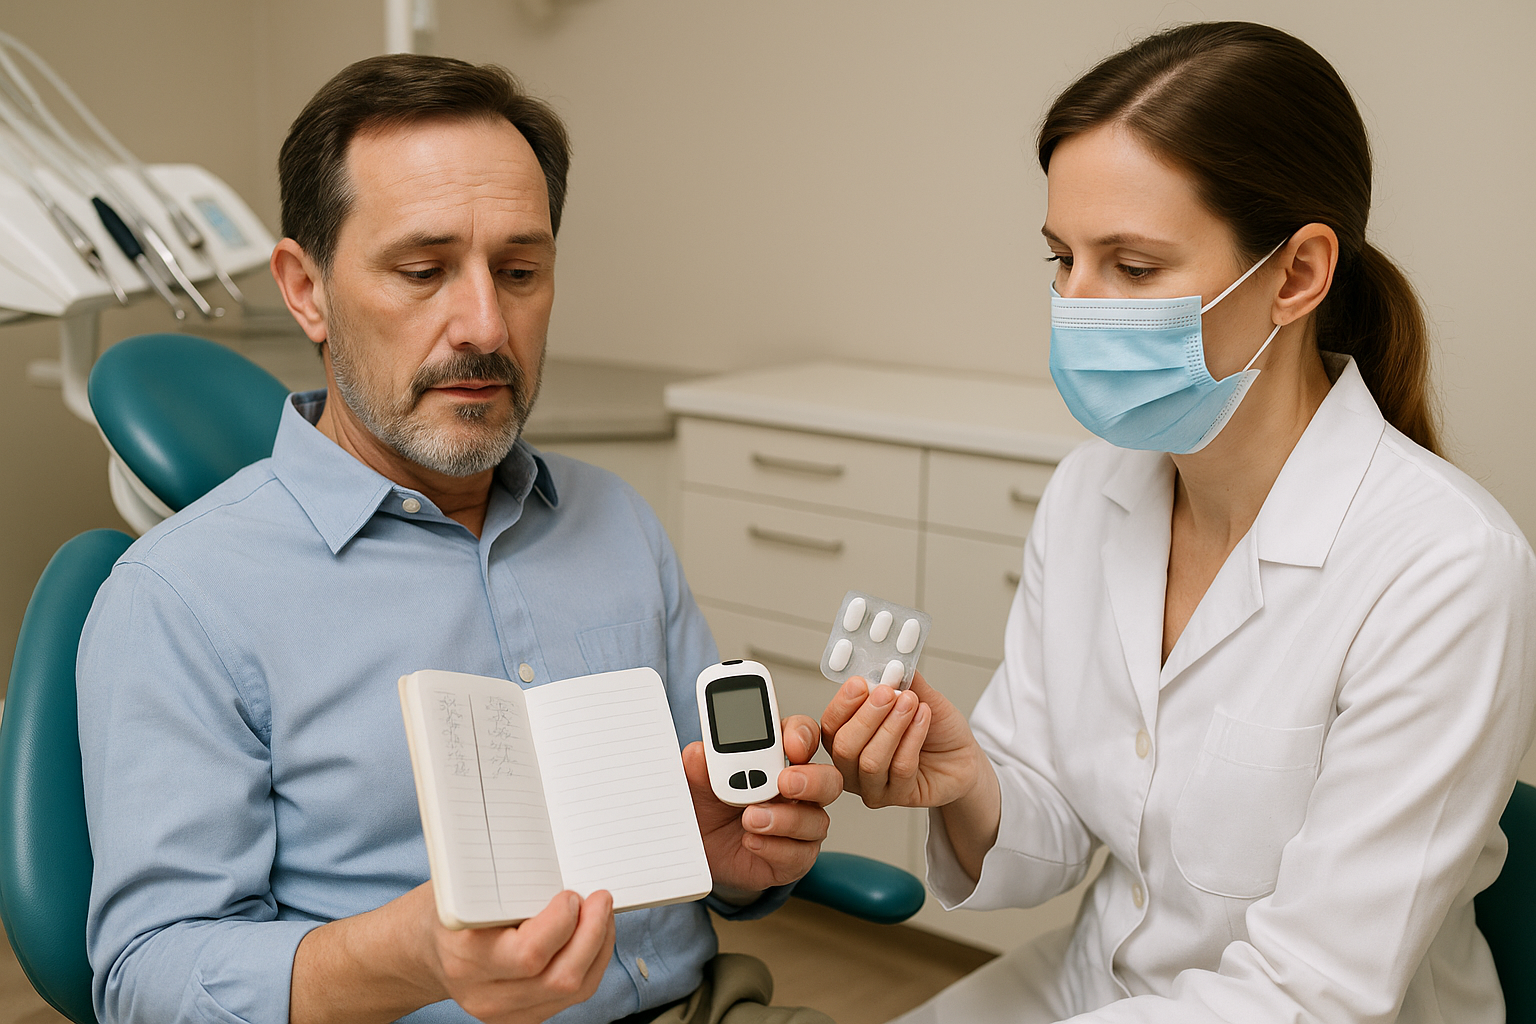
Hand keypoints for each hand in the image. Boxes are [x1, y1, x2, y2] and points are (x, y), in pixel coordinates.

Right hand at [290, 882, 615, 1023]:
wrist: (419, 951)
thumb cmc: (447, 906)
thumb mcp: (462, 884)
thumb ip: (503, 878)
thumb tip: (558, 851)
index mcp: (464, 955)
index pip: (528, 954)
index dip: (560, 924)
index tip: (573, 893)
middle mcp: (483, 991)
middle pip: (559, 977)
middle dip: (593, 934)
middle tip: (601, 898)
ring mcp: (503, 1010)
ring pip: (573, 990)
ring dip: (599, 947)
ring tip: (602, 913)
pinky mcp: (521, 1018)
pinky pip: (571, 996)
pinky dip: (592, 963)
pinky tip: (593, 936)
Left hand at [683, 714, 843, 901]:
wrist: (699, 850)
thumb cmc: (707, 807)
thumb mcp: (695, 783)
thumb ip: (697, 765)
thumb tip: (699, 753)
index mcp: (777, 759)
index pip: (803, 737)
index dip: (802, 736)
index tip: (791, 744)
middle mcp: (797, 790)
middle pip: (827, 779)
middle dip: (811, 779)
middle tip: (784, 782)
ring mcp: (799, 826)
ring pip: (816, 820)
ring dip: (785, 819)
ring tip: (751, 819)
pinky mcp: (792, 859)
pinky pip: (799, 855)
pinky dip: (774, 848)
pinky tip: (751, 841)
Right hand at [820, 672, 983, 808]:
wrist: (962, 756)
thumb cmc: (935, 729)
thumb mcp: (918, 696)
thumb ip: (901, 681)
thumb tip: (888, 661)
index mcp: (846, 736)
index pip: (831, 724)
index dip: (842, 704)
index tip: (860, 682)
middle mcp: (852, 765)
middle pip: (845, 746)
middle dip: (867, 716)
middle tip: (888, 692)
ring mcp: (872, 786)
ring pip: (871, 760)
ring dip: (893, 727)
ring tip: (911, 702)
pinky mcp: (897, 797)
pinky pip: (900, 769)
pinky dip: (913, 738)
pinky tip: (923, 718)